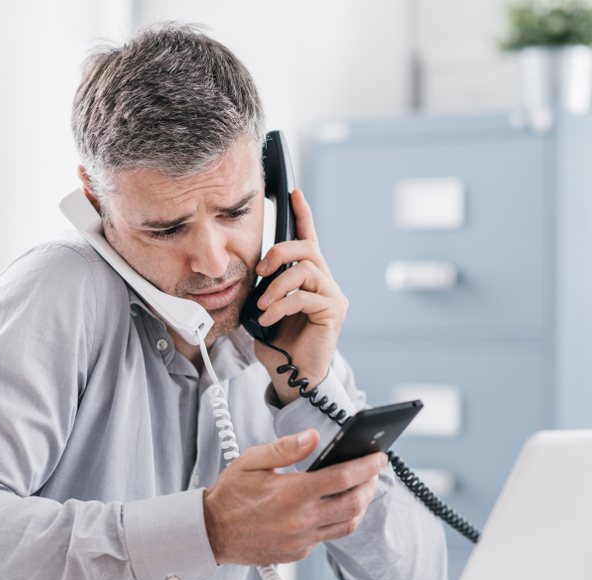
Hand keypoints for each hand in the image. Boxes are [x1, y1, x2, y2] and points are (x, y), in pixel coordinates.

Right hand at [203, 429, 386, 565]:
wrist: (210, 532)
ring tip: (362, 488)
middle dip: (370, 486)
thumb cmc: (230, 493)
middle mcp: (299, 520)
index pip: (342, 478)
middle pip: (353, 504)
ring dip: (361, 505)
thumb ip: (286, 448)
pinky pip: (328, 537)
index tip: (379, 457)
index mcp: (290, 493)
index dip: (366, 466)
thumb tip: (314, 436)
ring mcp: (300, 540)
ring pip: (346, 525)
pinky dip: (339, 520)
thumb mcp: (251, 460)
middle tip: (374, 472)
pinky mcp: (297, 553)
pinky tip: (336, 506)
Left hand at [253, 189, 347, 405]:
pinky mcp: (334, 311)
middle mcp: (325, 283)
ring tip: (264, 306)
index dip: (302, 214)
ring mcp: (332, 297)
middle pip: (308, 248)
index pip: (308, 239)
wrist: (292, 375)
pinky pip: (305, 295)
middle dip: (281, 251)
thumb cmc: (279, 344)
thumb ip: (267, 286)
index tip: (292, 191)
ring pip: (306, 270)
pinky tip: (270, 319)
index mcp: (309, 279)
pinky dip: (281, 305)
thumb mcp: (266, 308)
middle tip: (261, 267)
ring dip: (277, 285)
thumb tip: (257, 271)